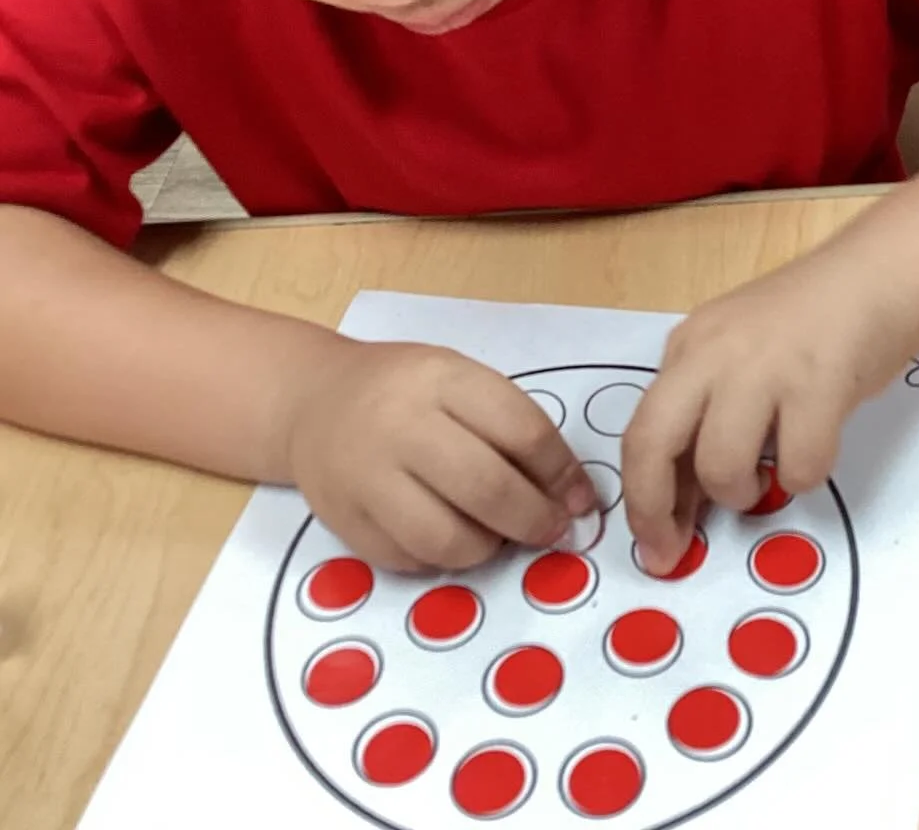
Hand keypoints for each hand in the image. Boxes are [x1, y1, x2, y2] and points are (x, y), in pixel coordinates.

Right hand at [282, 339, 596, 572]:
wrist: (314, 401)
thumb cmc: (407, 391)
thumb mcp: (461, 382)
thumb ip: (512, 427)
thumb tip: (570, 494)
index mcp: (442, 380)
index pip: (521, 430)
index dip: (562, 472)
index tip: (581, 499)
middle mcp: (400, 425)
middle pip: (486, 487)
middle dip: (535, 520)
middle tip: (553, 531)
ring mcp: (366, 477)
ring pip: (447, 537)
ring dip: (489, 547)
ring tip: (497, 534)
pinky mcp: (344, 522)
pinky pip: (410, 560)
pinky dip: (443, 558)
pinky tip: (451, 536)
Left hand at [622, 254, 918, 574]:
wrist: (876, 274)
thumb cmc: (811, 322)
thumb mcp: (738, 355)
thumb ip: (706, 412)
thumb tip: (683, 498)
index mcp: (689, 348)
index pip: (640, 430)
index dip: (640, 497)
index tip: (654, 539)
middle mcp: (713, 353)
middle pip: (651, 444)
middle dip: (653, 511)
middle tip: (672, 552)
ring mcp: (763, 366)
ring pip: (720, 465)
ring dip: (740, 493)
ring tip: (766, 475)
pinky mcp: (817, 383)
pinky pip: (798, 467)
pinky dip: (804, 477)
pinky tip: (815, 446)